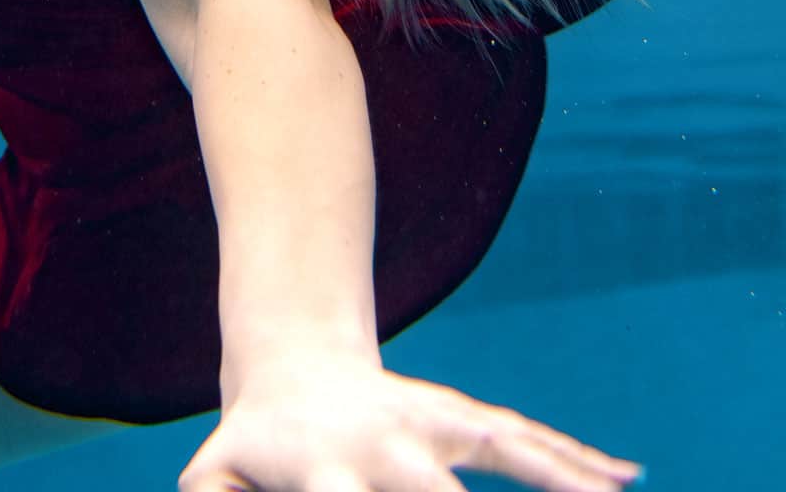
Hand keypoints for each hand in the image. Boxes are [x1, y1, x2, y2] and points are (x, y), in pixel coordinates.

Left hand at [182, 356, 642, 491]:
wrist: (286, 361)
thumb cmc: (256, 445)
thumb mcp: (216, 474)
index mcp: (328, 468)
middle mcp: (390, 444)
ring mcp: (432, 423)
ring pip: (503, 452)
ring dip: (562, 482)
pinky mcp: (459, 417)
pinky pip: (522, 440)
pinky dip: (574, 460)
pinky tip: (625, 477)